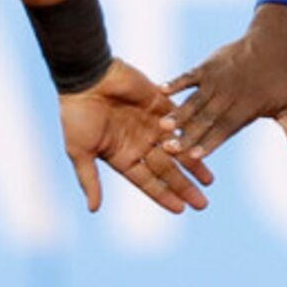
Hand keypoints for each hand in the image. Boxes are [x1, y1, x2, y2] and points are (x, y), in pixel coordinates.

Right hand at [59, 58, 213, 214]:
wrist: (86, 76)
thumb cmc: (78, 114)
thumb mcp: (80, 151)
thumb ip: (89, 179)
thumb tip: (93, 210)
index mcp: (121, 155)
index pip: (147, 181)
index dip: (163, 195)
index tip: (181, 210)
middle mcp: (139, 142)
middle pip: (166, 169)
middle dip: (184, 186)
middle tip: (202, 203)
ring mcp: (150, 123)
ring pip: (178, 148)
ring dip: (193, 163)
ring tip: (209, 181)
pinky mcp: (160, 103)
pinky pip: (181, 121)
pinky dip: (192, 133)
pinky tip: (206, 146)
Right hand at [167, 3, 286, 162]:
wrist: (277, 42)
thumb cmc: (286, 81)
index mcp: (247, 108)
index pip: (226, 130)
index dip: (210, 143)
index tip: (195, 157)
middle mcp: (230, 95)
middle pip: (205, 119)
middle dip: (187, 135)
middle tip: (168, 149)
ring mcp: (217, 79)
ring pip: (194, 100)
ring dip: (178, 113)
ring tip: (162, 125)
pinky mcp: (208, 66)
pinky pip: (189, 75)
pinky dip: (176, 82)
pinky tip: (160, 91)